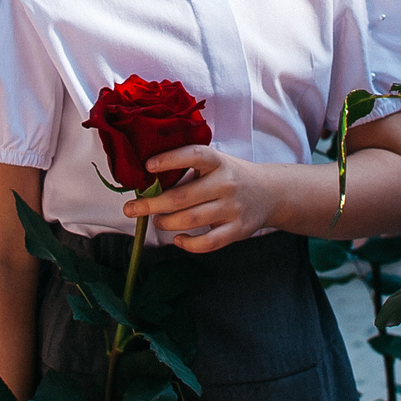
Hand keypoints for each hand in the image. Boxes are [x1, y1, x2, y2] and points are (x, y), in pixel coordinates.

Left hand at [130, 145, 274, 251]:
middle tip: (131, 208)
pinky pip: (208, 243)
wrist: (269, 193)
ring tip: (156, 220)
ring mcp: (232, 208)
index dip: (170, 160)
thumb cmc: (231, 176)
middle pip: (183, 196)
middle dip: (152, 204)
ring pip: (191, 220)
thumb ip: (189, 168)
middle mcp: (226, 184)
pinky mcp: (237, 230)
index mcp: (218, 162)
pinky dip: (188, 244)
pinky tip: (177, 239)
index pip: (194, 155)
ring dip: (166, 222)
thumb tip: (148, 179)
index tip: (148, 166)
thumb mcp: (216, 163)